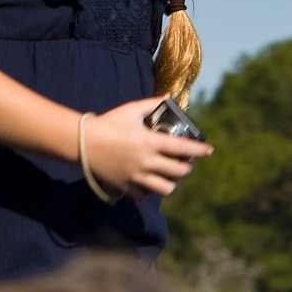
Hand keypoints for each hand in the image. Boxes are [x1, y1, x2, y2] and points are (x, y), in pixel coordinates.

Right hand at [82, 96, 212, 199]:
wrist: (82, 143)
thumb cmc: (108, 123)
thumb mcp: (131, 110)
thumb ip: (152, 104)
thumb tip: (168, 97)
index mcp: (150, 142)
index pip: (183, 148)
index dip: (199, 150)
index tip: (209, 150)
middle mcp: (147, 162)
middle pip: (179, 171)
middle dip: (187, 167)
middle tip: (187, 162)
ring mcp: (137, 177)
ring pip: (165, 188)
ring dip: (172, 182)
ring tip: (171, 175)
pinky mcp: (127, 187)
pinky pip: (146, 194)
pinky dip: (152, 189)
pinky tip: (151, 181)